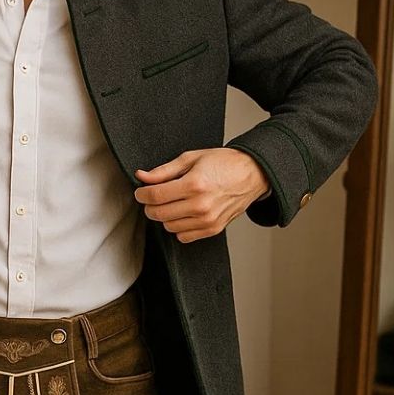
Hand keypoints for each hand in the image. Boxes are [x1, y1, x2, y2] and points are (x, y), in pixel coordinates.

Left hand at [134, 148, 270, 242]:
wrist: (252, 174)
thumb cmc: (223, 163)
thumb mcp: (191, 158)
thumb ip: (164, 171)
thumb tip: (142, 177)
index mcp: (194, 184)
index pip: (155, 196)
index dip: (142, 194)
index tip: (141, 191)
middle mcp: (201, 205)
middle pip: (159, 213)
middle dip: (150, 205)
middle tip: (153, 197)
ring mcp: (207, 220)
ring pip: (169, 226)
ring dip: (164, 216)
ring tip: (172, 202)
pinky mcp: (213, 229)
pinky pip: (183, 236)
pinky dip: (178, 226)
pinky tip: (183, 213)